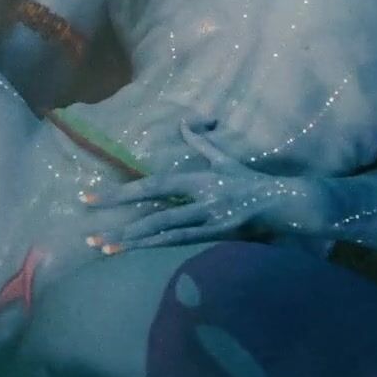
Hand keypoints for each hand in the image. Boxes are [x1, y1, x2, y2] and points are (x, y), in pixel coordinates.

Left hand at [77, 122, 328, 252]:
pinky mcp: (222, 237)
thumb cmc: (254, 182)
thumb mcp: (227, 160)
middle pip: (152, 211)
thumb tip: (184, 122)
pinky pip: (183, 245)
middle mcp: (202, 198)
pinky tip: (136, 253)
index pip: (152, 185)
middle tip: (86, 232)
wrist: (290, 203)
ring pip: (164, 233)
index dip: (121, 193)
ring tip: (101, 249)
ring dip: (132, 242)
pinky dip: (158, 248)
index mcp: (200, 178)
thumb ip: (202, 143)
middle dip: (117, 222)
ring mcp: (212, 220)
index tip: (91, 198)